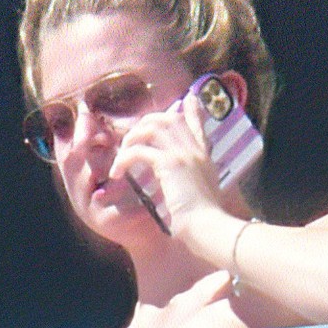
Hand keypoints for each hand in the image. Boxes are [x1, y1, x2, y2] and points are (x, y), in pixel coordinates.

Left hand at [111, 94, 230, 238]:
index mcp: (204, 158)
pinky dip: (123, 160)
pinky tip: (117, 174)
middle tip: (130, 141)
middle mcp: (195, 150)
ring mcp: (183, 154)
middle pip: (168, 118)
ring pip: (151, 128)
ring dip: (131, 140)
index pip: (198, 125)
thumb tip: (186, 190)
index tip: (189, 99)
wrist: (209, 228)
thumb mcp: (205, 197)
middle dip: (145, 124)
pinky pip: (138, 151)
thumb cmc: (205, 222)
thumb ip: (196, 185)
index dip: (193, 110)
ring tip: (121, 159)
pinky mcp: (169, 164)